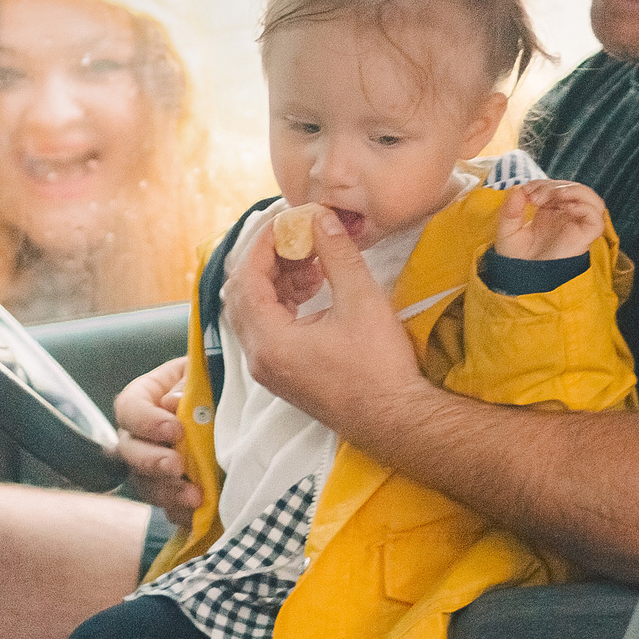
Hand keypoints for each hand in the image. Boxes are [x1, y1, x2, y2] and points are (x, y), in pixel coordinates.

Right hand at [115, 355, 199, 525]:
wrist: (238, 411)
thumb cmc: (216, 382)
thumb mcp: (207, 373)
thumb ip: (189, 383)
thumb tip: (173, 402)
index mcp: (145, 397)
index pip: (129, 408)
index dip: (146, 422)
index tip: (175, 430)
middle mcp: (140, 434)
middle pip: (129, 451)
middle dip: (152, 461)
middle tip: (177, 467)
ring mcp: (152, 466)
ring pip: (145, 484)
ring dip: (168, 492)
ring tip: (196, 497)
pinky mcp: (171, 491)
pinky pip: (167, 508)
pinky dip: (183, 512)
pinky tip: (201, 512)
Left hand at [222, 211, 424, 431]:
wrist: (397, 420)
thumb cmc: (380, 366)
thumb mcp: (361, 300)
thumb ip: (336, 254)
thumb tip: (319, 217)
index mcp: (269, 341)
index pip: (246, 278)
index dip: (263, 244)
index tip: (287, 222)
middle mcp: (258, 358)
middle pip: (241, 294)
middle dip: (267, 260)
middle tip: (298, 239)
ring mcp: (269, 369)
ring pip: (253, 311)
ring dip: (276, 281)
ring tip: (312, 263)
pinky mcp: (283, 374)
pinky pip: (267, 328)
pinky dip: (282, 302)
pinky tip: (314, 289)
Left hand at [494, 179, 605, 260]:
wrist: (523, 279)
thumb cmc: (517, 257)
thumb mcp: (507, 230)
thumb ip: (510, 210)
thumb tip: (517, 189)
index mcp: (550, 211)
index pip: (556, 187)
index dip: (543, 184)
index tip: (526, 191)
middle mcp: (567, 216)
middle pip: (573, 189)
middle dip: (554, 186)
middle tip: (535, 196)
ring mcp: (577, 226)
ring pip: (592, 199)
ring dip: (574, 190)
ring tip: (555, 195)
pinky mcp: (585, 237)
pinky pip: (597, 218)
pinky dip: (585, 206)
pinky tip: (566, 207)